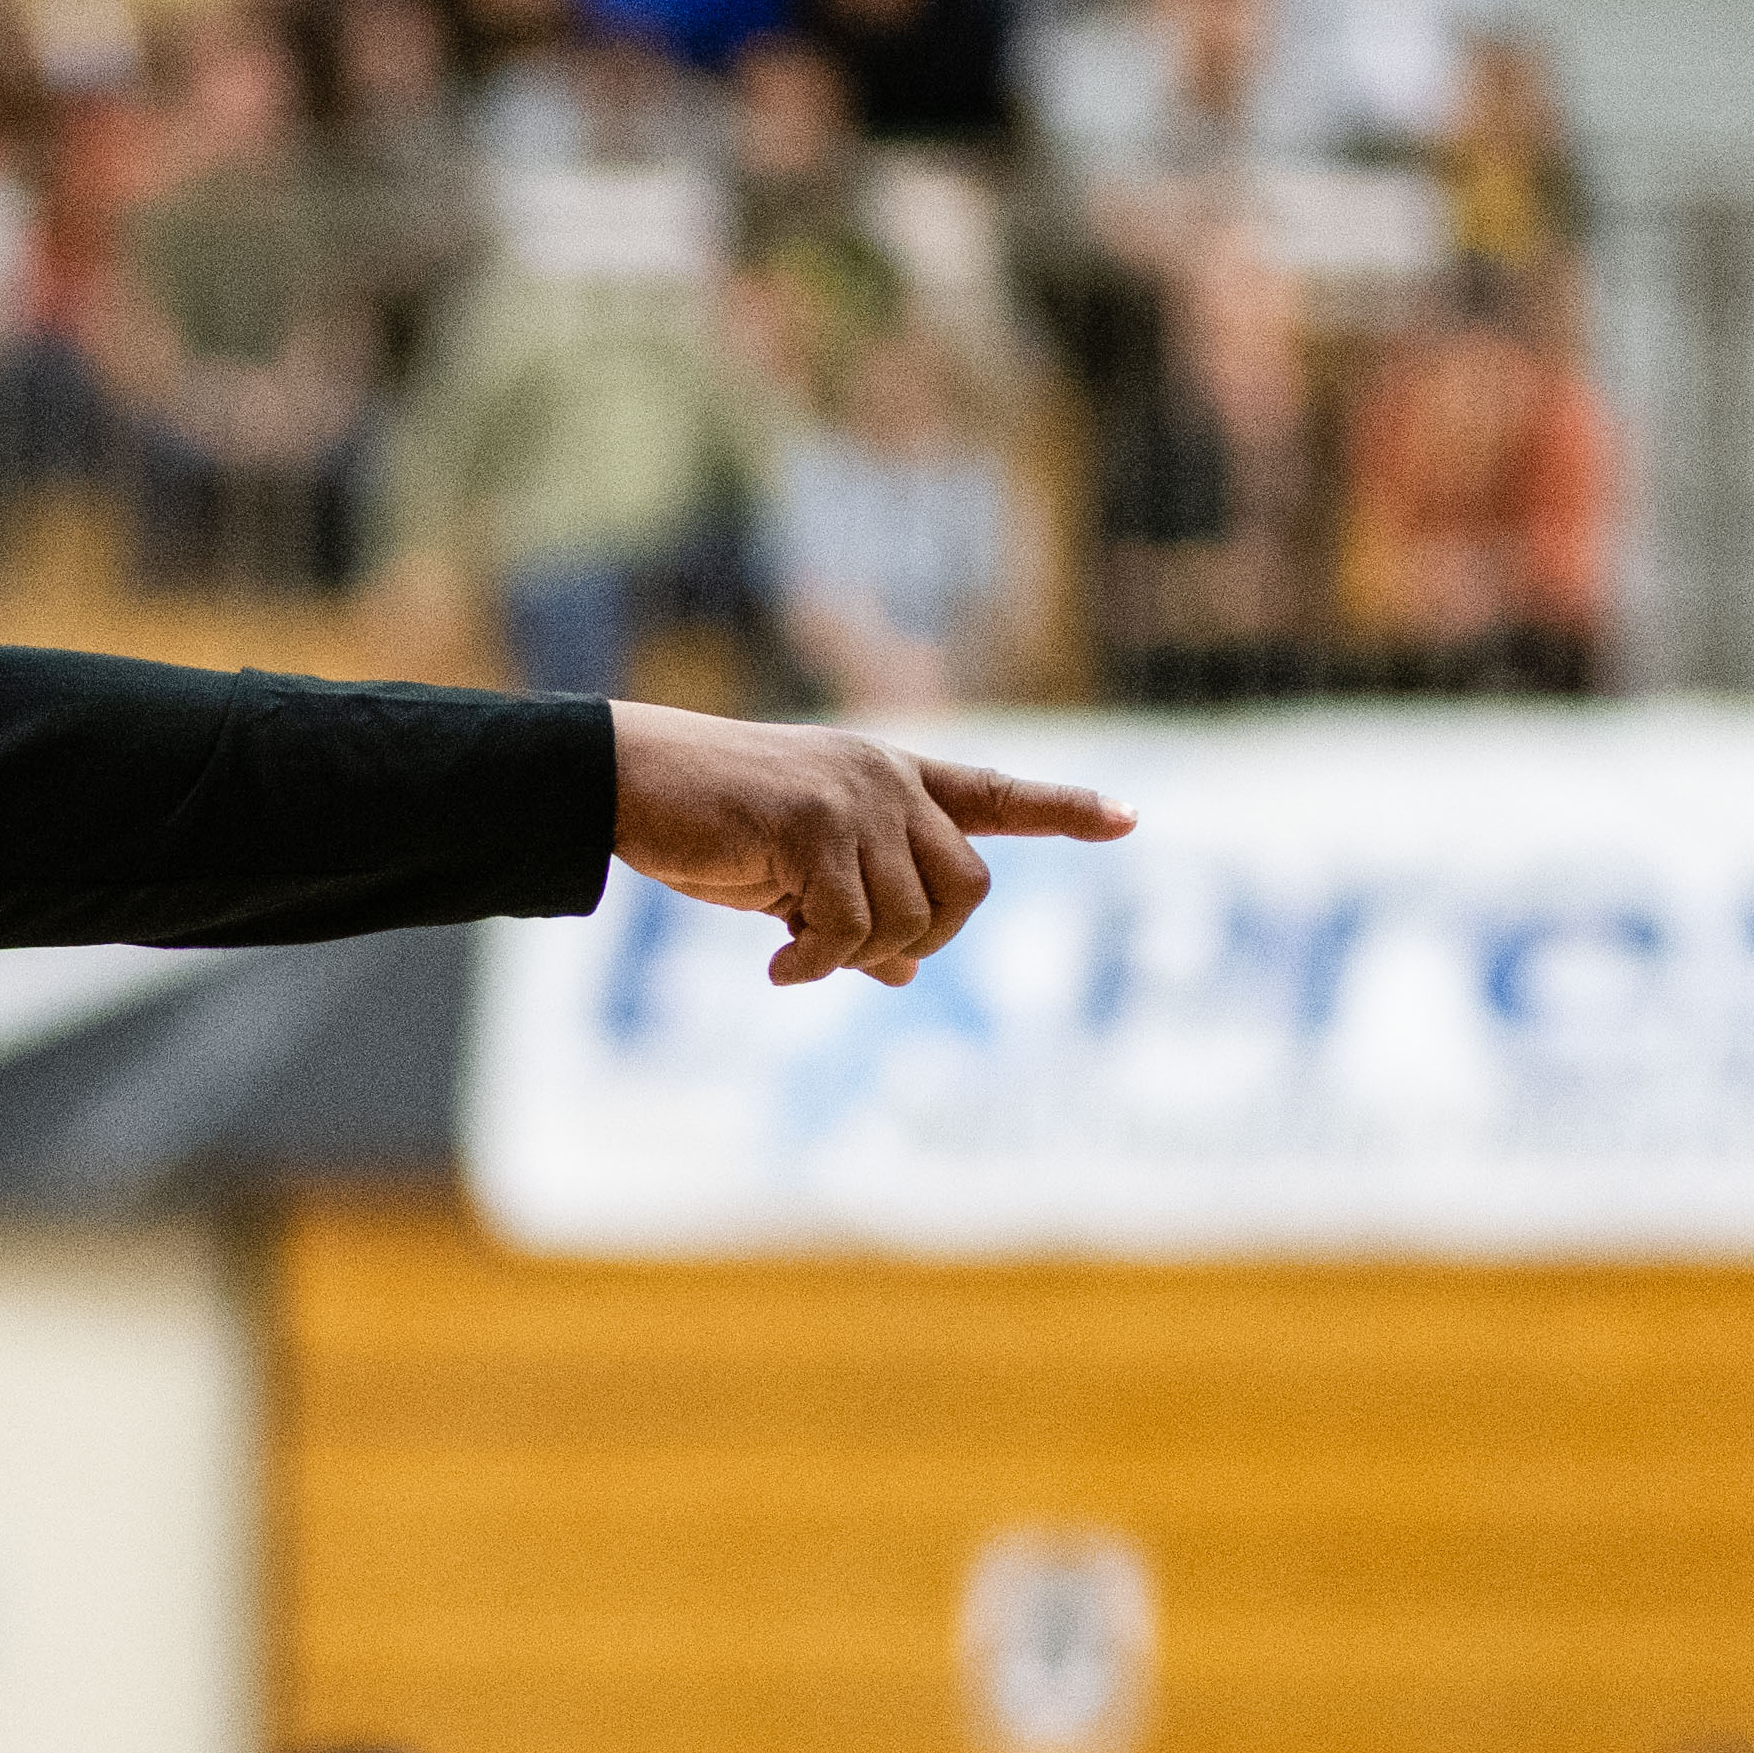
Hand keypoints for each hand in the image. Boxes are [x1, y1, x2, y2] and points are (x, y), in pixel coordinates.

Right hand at [606, 702, 1134, 987]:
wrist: (625, 781)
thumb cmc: (704, 824)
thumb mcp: (793, 873)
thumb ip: (856, 908)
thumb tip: (903, 974)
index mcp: (891, 778)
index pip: (995, 794)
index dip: (1064, 810)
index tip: (1128, 819)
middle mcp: (889, 780)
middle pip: (969, 889)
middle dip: (923, 942)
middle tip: (851, 957)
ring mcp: (856, 799)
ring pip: (910, 919)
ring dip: (856, 957)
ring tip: (794, 950)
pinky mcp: (814, 825)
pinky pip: (849, 932)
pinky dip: (816, 967)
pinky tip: (777, 968)